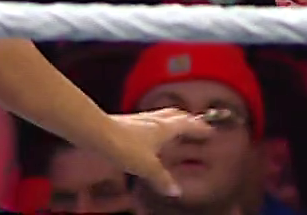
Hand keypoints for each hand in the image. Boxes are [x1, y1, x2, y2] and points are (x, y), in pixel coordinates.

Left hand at [99, 108, 216, 198]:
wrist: (97, 132)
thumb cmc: (123, 145)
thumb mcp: (147, 167)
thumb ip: (162, 178)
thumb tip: (175, 190)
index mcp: (164, 128)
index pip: (187, 124)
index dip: (199, 127)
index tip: (209, 130)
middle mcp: (153, 120)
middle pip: (175, 115)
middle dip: (187, 119)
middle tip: (195, 124)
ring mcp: (139, 120)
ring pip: (161, 116)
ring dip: (171, 120)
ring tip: (175, 128)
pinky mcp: (126, 123)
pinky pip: (148, 122)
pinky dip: (156, 126)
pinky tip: (149, 135)